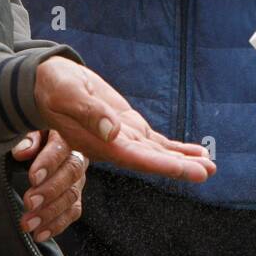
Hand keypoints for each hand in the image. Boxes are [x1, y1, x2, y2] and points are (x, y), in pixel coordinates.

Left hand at [10, 130, 86, 241]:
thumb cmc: (34, 128)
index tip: (33, 176)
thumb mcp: (29, 125)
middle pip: (71, 173)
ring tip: (28, 224)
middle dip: (50, 190)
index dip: (49, 162)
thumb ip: (28, 136)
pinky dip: (57, 224)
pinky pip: (73, 211)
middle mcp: (77, 155)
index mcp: (66, 132)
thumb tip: (22, 151)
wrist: (50, 133)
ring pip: (72, 196)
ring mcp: (78, 177)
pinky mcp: (75, 195)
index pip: (62, 147)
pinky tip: (40, 234)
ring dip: (50, 212)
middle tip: (29, 202)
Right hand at [34, 57, 215, 181]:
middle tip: (207, 172)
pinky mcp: (126, 127)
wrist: (46, 83)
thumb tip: (112, 131)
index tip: (188, 171)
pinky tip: (196, 152)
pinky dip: (176, 147)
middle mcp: (113, 145)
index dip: (164, 165)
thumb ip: (88, 112)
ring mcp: (121, 137)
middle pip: (151, 160)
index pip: (137, 157)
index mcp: (99, 142)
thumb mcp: (67, 94)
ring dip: (182, 160)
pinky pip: (154, 141)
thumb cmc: (53, 87)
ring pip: (157, 153)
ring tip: (210, 166)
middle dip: (180, 167)